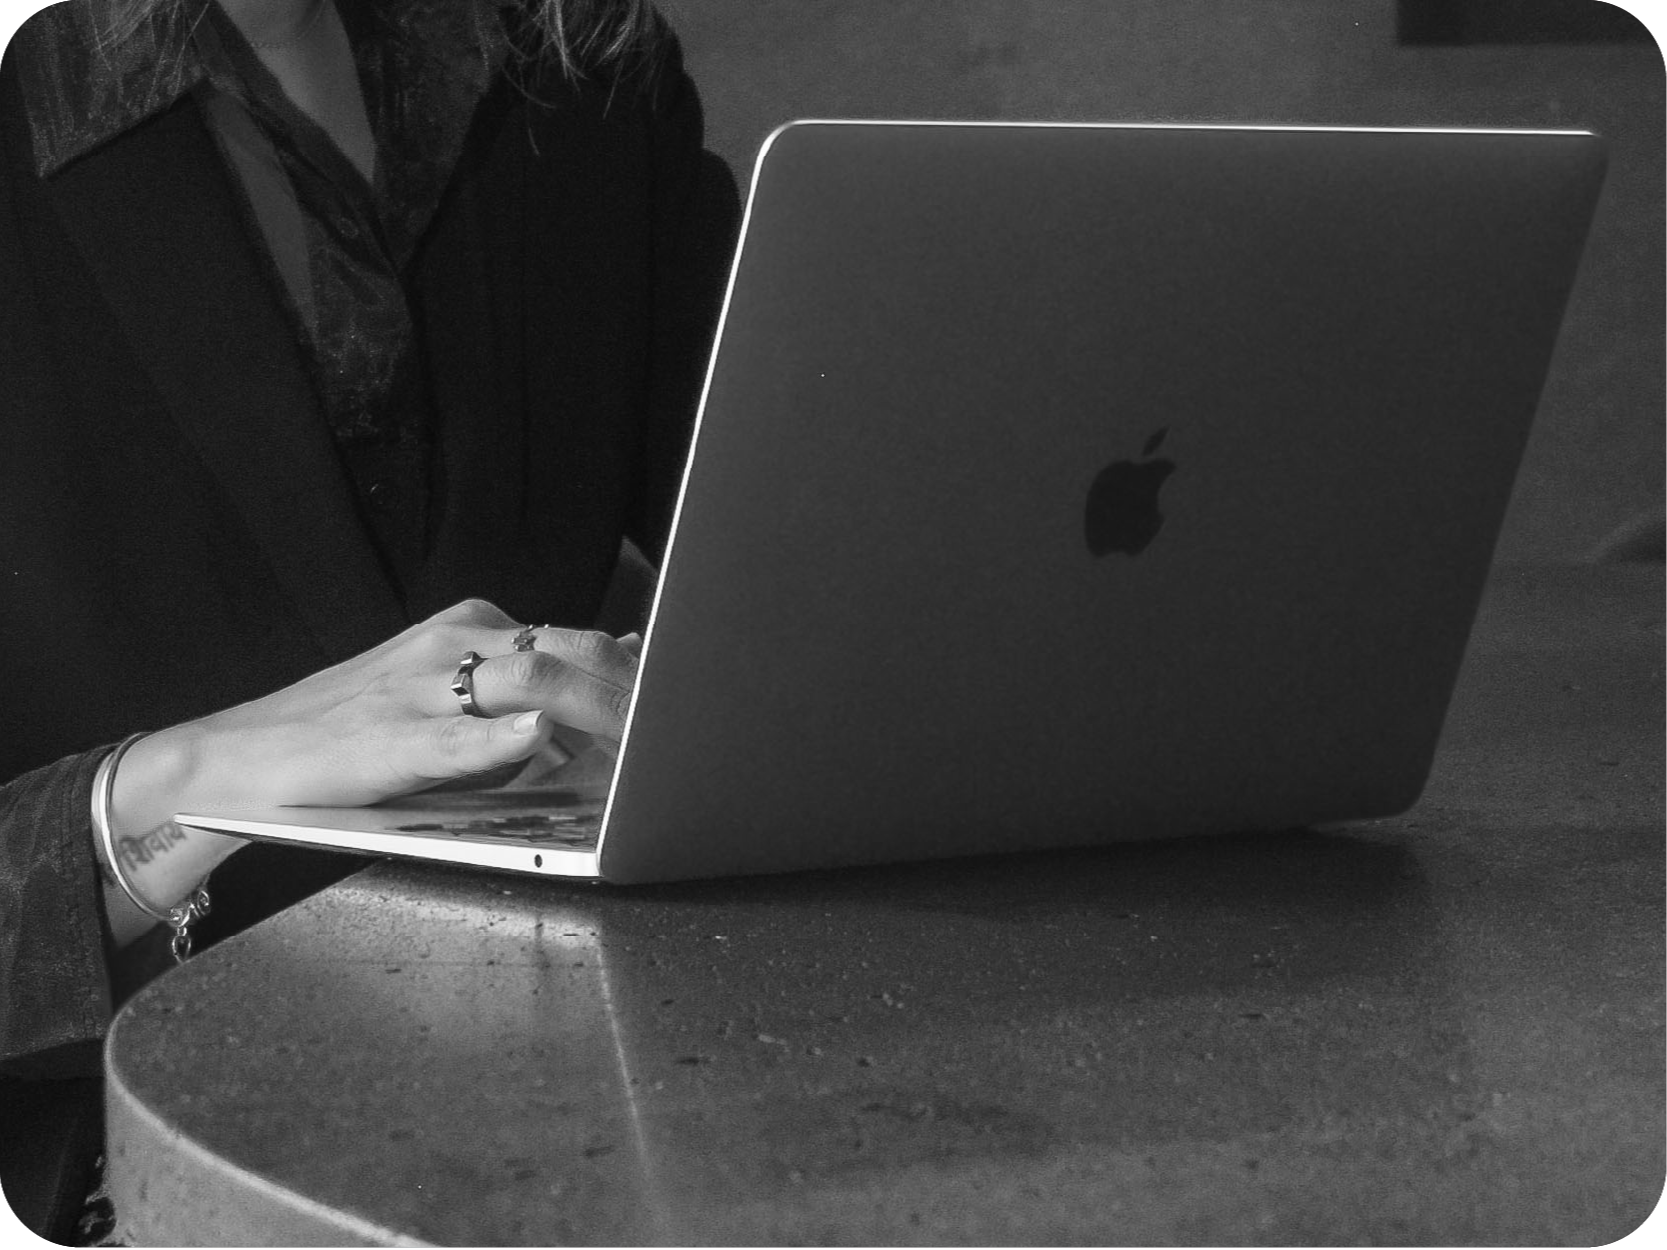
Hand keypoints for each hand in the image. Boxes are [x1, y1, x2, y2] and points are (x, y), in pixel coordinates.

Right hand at [130, 599, 641, 815]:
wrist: (239, 756)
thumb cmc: (356, 730)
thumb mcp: (451, 693)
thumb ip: (529, 678)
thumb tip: (621, 658)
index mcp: (473, 631)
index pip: (576, 639)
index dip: (637, 669)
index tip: (691, 686)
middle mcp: (453, 646)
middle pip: (566, 653)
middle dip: (632, 687)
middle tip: (689, 720)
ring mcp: (420, 690)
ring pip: (521, 682)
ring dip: (591, 706)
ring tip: (646, 730)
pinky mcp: (386, 739)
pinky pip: (454, 736)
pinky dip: (500, 737)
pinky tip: (537, 736)